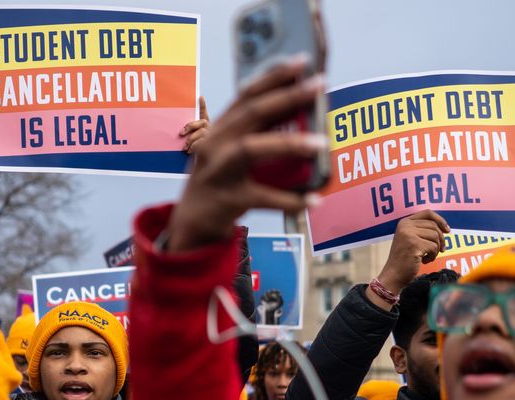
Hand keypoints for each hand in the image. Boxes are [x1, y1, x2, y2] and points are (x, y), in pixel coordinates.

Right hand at [166, 58, 326, 251]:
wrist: (192, 223)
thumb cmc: (221, 183)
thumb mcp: (232, 153)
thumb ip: (259, 134)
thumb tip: (302, 116)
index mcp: (219, 129)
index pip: (247, 94)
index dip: (273, 75)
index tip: (301, 61)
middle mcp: (215, 144)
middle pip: (252, 113)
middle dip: (287, 95)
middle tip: (320, 84)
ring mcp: (219, 171)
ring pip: (252, 149)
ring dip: (289, 143)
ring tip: (322, 142)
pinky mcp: (226, 199)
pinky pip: (263, 198)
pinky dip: (291, 200)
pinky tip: (314, 200)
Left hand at [180, 97, 210, 154]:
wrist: (200, 166)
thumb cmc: (194, 153)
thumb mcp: (189, 142)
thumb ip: (187, 135)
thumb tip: (179, 132)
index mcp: (205, 127)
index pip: (204, 114)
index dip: (203, 106)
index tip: (200, 97)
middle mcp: (211, 131)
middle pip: (203, 122)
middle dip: (190, 126)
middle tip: (181, 133)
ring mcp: (212, 138)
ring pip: (202, 132)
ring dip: (191, 139)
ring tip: (184, 147)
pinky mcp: (212, 146)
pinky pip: (203, 142)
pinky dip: (194, 146)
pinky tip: (189, 151)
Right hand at [375, 210, 449, 293]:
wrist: (393, 274)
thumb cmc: (404, 259)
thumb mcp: (410, 239)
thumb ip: (422, 230)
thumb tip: (445, 228)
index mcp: (404, 222)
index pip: (427, 213)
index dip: (440, 220)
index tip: (447, 230)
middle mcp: (405, 226)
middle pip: (434, 226)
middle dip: (440, 239)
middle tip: (441, 250)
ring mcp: (409, 234)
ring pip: (435, 236)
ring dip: (436, 248)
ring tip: (429, 256)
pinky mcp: (414, 245)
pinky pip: (434, 247)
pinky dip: (433, 256)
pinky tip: (424, 261)